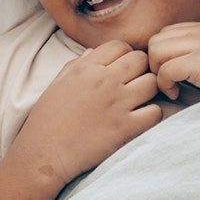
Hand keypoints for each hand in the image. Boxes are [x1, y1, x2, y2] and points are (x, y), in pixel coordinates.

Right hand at [14, 40, 159, 188]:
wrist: (43, 154)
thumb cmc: (46, 120)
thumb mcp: (56, 84)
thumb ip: (76, 65)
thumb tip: (93, 52)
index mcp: (85, 68)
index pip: (120, 45)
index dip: (124, 55)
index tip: (121, 69)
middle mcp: (104, 81)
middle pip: (140, 60)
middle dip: (140, 70)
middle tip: (133, 85)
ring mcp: (117, 103)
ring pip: (152, 83)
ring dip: (149, 91)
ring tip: (139, 102)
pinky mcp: (126, 127)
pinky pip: (156, 112)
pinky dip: (151, 115)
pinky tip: (139, 120)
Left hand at [147, 22, 199, 100]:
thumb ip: (191, 52)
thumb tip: (158, 59)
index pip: (165, 33)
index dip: (160, 55)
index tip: (170, 73)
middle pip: (156, 40)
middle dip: (154, 63)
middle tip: (168, 82)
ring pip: (157, 51)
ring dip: (158, 73)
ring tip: (173, 87)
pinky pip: (166, 69)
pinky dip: (165, 84)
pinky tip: (177, 93)